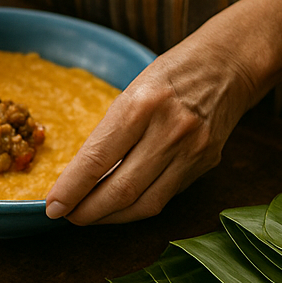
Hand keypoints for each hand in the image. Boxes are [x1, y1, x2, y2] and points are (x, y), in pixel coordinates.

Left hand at [44, 31, 265, 224]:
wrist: (228, 65)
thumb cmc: (169, 75)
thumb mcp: (131, 91)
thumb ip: (109, 134)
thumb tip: (78, 178)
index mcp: (142, 105)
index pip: (98, 159)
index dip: (72, 189)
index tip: (53, 206)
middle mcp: (170, 130)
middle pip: (121, 190)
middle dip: (88, 212)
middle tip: (67, 216)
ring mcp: (192, 151)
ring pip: (145, 204)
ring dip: (111, 217)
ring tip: (89, 216)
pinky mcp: (205, 164)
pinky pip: (165, 196)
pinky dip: (137, 206)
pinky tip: (120, 205)